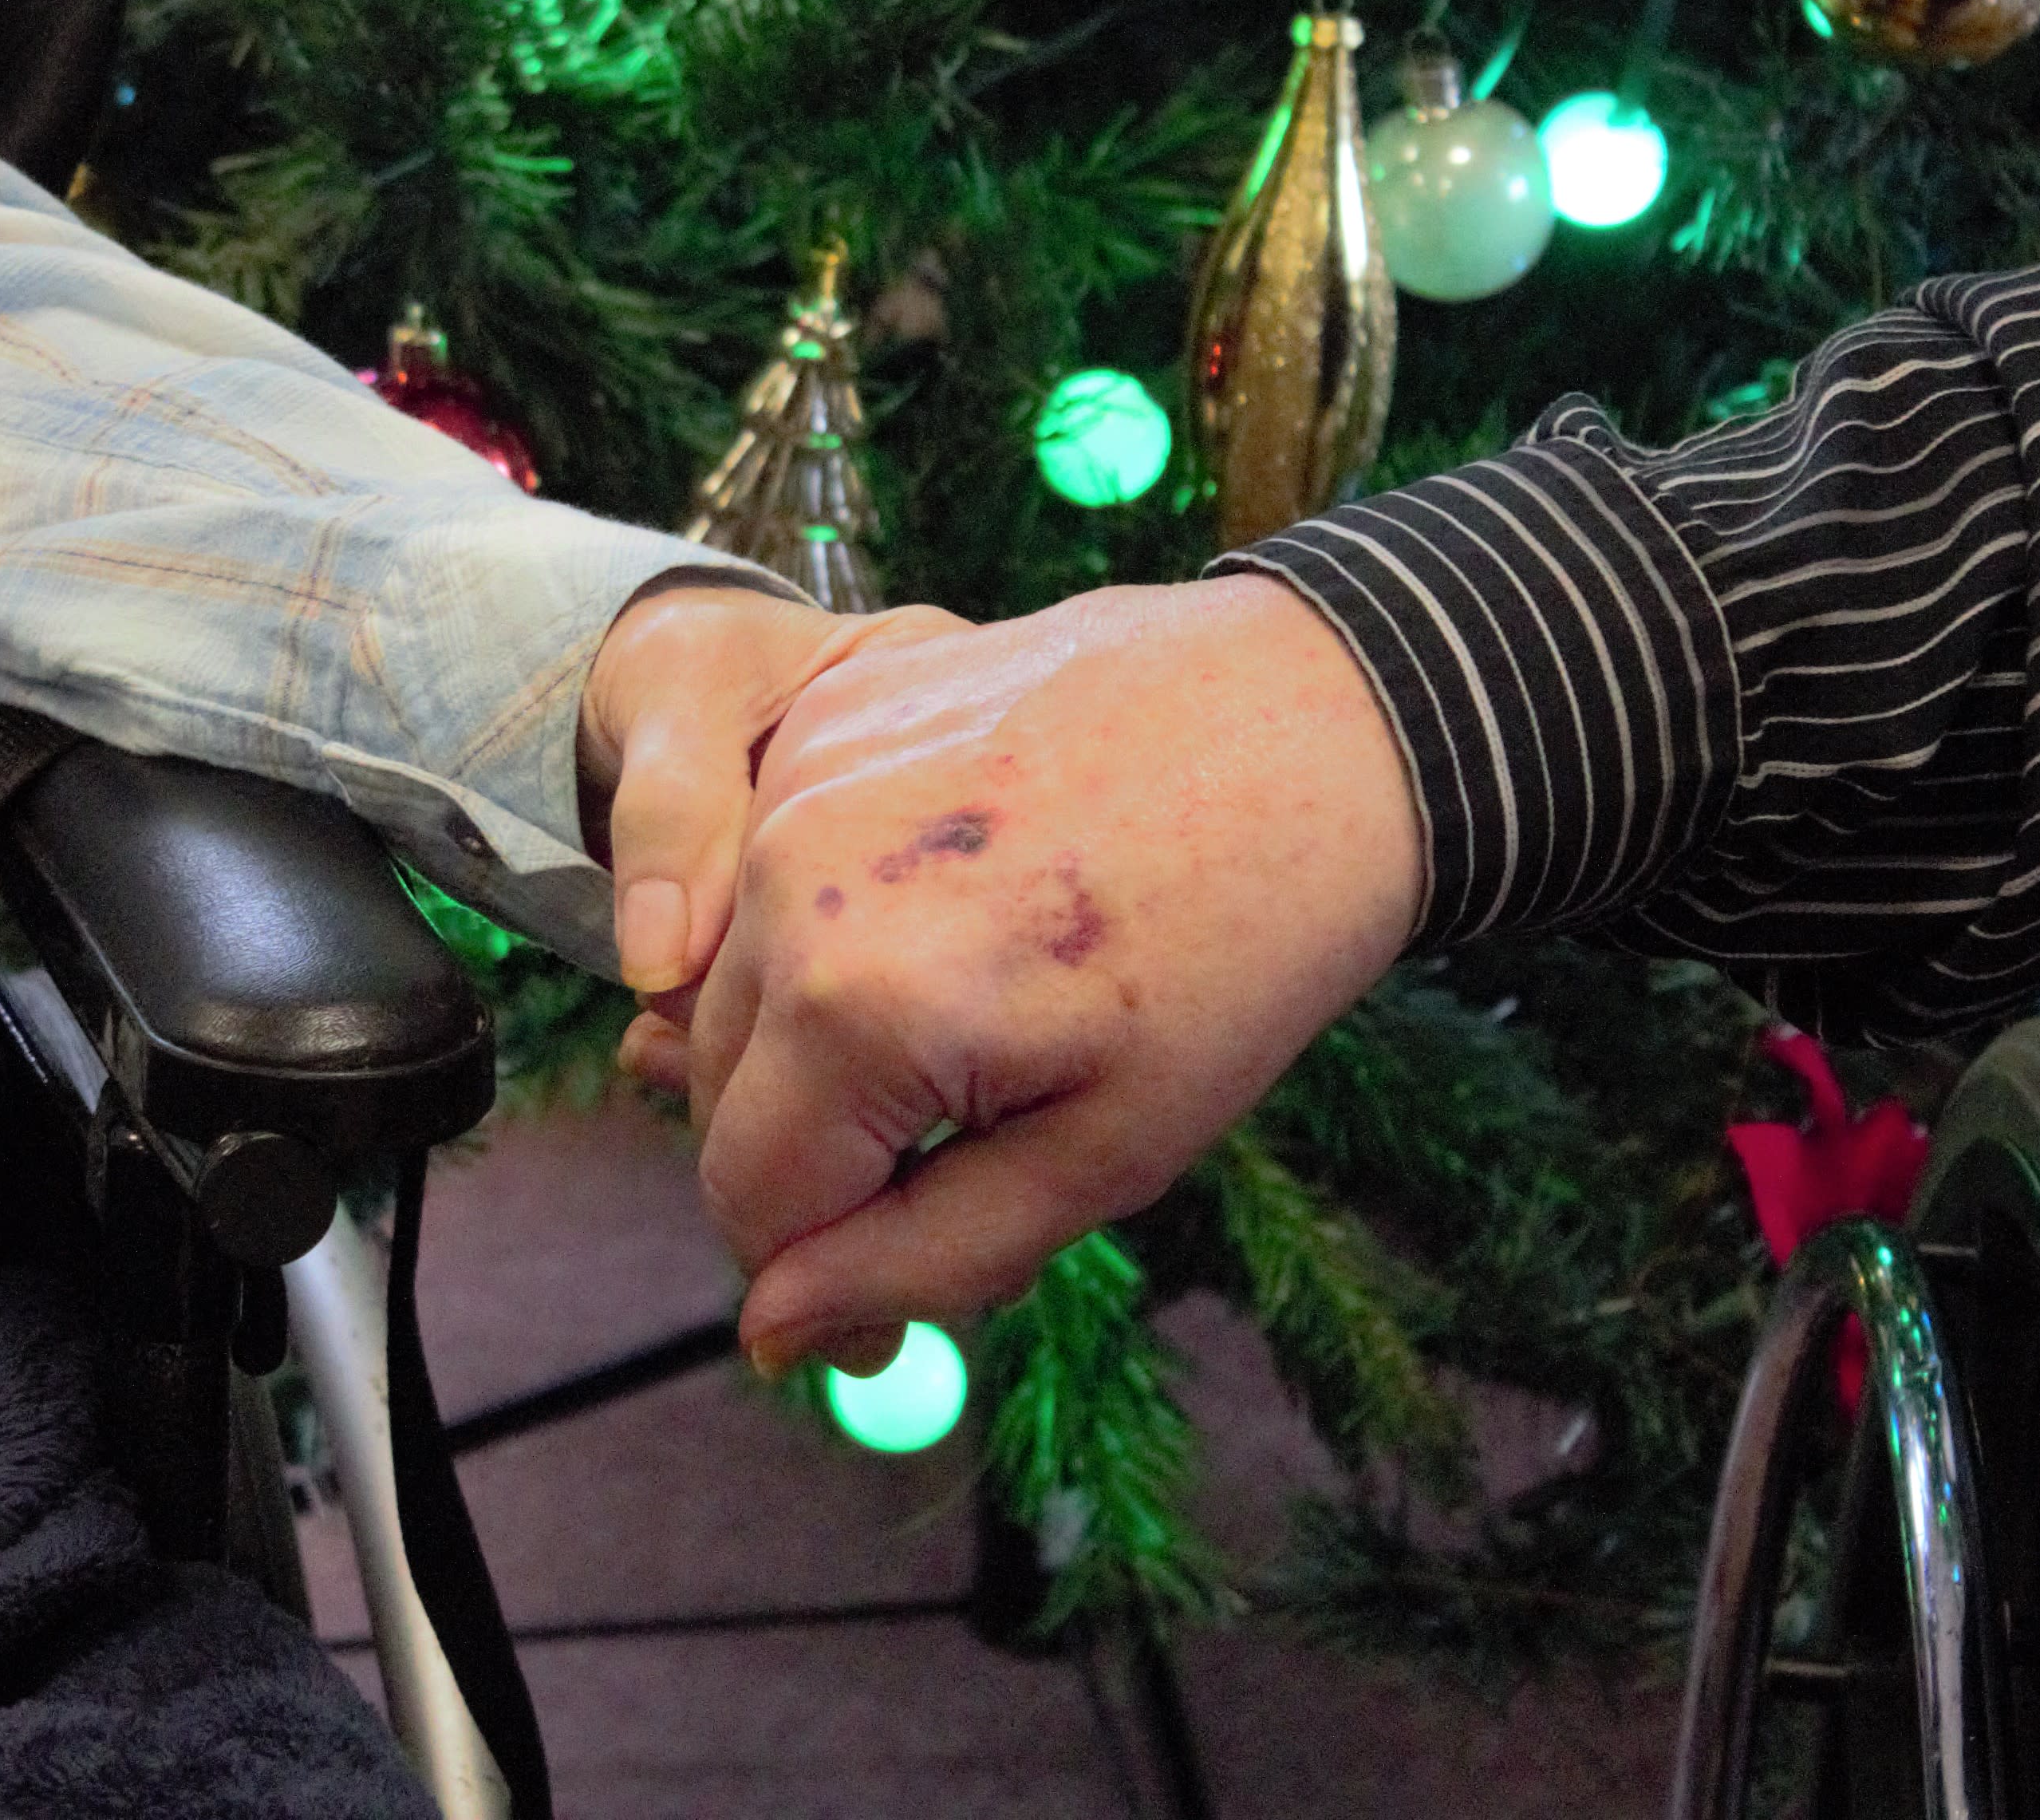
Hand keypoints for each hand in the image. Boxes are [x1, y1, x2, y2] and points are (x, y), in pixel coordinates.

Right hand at [647, 576, 1425, 1373]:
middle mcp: (789, 883)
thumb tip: (777, 1330)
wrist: (1320, 720)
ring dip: (819, 1033)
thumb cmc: (1239, 947)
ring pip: (737, 975)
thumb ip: (920, 1258)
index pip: (745, 1195)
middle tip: (945, 1168)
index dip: (807, 1277)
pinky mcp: (829, 709)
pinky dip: (833, 917)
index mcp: (855, 1007)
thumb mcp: (1103, 1155)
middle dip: (812, 1156)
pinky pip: (776, 861)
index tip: (882, 1309)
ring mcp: (799, 776)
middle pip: (719, 1086)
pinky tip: (960, 911)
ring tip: (971, 1024)